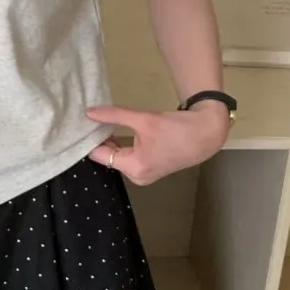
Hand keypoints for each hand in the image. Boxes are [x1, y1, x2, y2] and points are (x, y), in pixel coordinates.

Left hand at [85, 100, 230, 185]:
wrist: (206, 134)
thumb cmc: (176, 128)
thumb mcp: (144, 119)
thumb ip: (114, 115)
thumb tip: (88, 113)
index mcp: (134, 168)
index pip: (100, 156)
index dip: (91, 140)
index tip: (83, 125)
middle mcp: (136, 177)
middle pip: (108, 158)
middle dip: (101, 141)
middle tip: (90, 122)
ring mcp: (143, 175)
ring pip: (118, 158)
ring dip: (111, 143)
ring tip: (101, 125)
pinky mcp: (149, 170)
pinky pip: (128, 159)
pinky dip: (122, 147)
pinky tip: (117, 133)